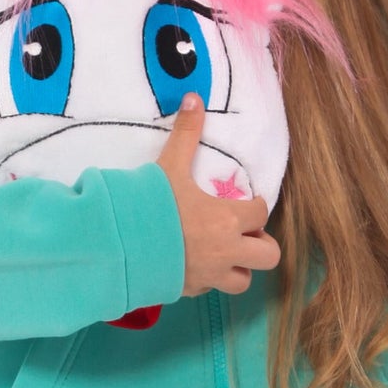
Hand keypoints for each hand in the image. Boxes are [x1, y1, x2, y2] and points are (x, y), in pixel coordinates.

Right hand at [157, 93, 280, 299]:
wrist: (119, 247)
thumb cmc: (149, 206)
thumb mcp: (169, 166)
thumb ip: (186, 134)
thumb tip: (194, 97)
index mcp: (228, 220)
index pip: (261, 214)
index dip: (257, 206)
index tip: (248, 202)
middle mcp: (227, 252)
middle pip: (268, 256)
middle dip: (260, 244)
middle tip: (243, 233)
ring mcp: (210, 276)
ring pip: (244, 280)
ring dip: (240, 267)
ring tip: (224, 253)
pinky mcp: (191, 291)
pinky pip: (212, 290)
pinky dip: (210, 279)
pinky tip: (195, 264)